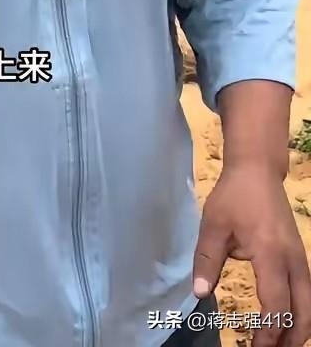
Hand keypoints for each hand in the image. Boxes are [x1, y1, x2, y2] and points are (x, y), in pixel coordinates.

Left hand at [193, 164, 310, 345]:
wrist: (257, 169)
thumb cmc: (234, 196)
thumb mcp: (213, 225)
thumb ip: (207, 260)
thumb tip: (199, 294)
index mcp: (271, 255)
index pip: (276, 306)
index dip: (268, 333)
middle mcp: (293, 261)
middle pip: (303, 313)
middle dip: (290, 339)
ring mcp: (300, 258)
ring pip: (310, 305)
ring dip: (298, 329)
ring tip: (278, 344)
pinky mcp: (300, 256)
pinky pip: (307, 292)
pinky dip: (300, 312)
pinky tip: (286, 323)